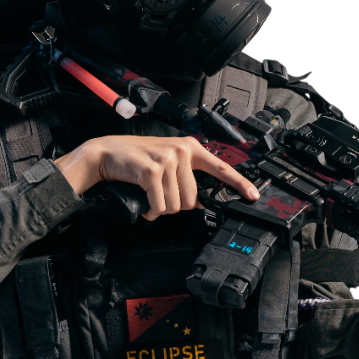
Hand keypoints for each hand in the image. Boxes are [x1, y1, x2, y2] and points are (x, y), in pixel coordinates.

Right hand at [54, 135, 260, 221]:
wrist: (106, 153)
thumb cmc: (135, 160)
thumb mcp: (166, 162)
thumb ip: (186, 176)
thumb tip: (200, 202)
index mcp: (190, 147)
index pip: (221, 168)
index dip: (239, 184)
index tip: (253, 195)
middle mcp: (182, 150)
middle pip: (193, 199)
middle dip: (176, 205)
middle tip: (160, 196)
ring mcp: (168, 159)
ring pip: (177, 205)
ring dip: (161, 209)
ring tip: (150, 196)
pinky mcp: (152, 171)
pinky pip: (160, 205)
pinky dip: (150, 211)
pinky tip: (144, 203)